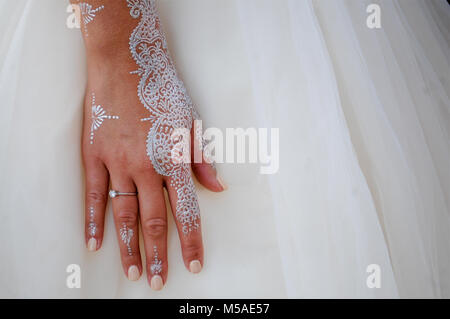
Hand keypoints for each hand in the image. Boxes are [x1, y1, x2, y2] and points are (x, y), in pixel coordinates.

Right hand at [77, 0, 225, 289]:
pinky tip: (95, 243)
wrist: (126, 63)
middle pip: (153, 220)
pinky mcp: (94, 155)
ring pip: (123, 214)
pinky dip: (94, 221)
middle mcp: (146, 167)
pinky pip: (95, 195)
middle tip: (159, 281)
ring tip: (133, 272)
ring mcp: (117, 163)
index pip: (185, 211)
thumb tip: (218, 188)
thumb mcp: (192, 122)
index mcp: (174, 160)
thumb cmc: (162, 90)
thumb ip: (202, 160)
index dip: (190, 241)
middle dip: (158, 254)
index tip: (193, 264)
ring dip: (128, 247)